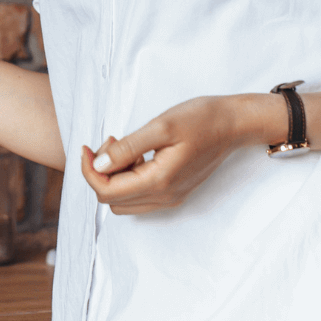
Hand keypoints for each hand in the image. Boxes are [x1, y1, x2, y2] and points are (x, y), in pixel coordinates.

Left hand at [79, 94, 266, 214]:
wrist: (234, 124)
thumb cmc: (201, 119)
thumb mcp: (160, 126)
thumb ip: (127, 148)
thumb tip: (97, 165)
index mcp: (159, 181)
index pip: (106, 191)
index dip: (88, 170)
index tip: (86, 146)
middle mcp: (164, 197)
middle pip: (112, 200)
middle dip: (100, 174)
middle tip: (110, 143)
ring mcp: (171, 197)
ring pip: (124, 201)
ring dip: (114, 177)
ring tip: (122, 146)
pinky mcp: (175, 192)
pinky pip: (140, 196)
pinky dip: (129, 179)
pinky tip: (137, 155)